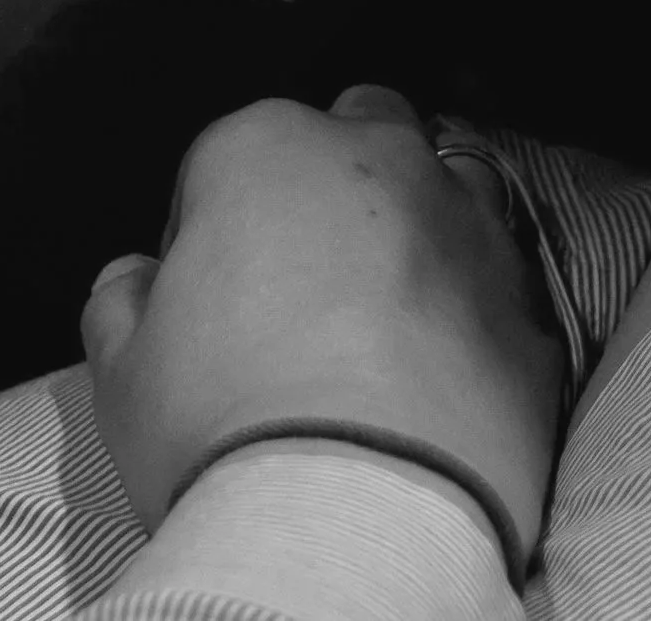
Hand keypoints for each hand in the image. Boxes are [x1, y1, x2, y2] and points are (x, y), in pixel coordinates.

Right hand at [82, 89, 563, 563]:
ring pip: (449, 182)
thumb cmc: (221, 431)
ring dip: (422, 224)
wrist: (358, 521)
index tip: (209, 298)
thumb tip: (136, 283)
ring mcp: (467, 223)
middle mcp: (376, 159)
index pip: (227, 157)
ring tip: (390, 315)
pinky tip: (446, 374)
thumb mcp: (124, 377)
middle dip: (335, 181)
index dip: (211, 227)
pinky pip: (504, 282)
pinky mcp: (529, 302)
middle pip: (358, 130)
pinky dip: (478, 310)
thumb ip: (121, 306)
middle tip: (308, 282)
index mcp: (265, 151)